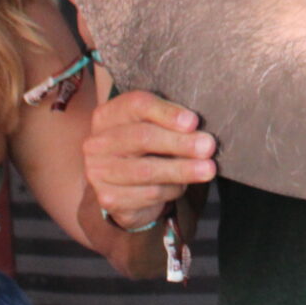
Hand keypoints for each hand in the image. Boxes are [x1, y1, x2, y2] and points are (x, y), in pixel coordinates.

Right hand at [82, 91, 214, 233]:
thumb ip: (171, 122)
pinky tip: (181, 186)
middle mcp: (98, 142)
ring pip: (146, 171)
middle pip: (142, 137)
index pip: (137, 105)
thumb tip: (198, 129)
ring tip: (207, 169)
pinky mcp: (109, 199)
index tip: (193, 121)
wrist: (123, 185)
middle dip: (179, 142)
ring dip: (182, 170)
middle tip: (208, 146)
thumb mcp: (155, 126)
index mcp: (108, 115)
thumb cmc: (146, 147)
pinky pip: (148, 195)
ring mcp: (99, 173)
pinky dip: (172, 191)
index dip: (166, 112)